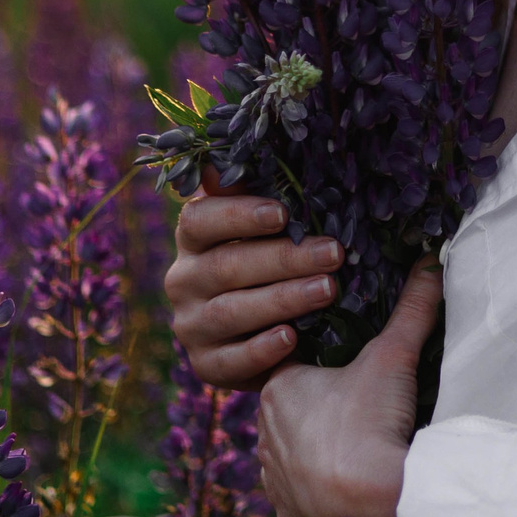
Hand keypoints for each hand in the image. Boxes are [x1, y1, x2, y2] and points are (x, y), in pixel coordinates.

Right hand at [166, 170, 343, 386]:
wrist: (265, 336)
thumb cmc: (270, 265)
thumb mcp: (263, 230)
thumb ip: (253, 192)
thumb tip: (238, 152)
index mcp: (194, 240)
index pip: (199, 220)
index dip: (238, 214)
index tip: (282, 213)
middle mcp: (184, 281)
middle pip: (226, 266)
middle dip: (283, 259)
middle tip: (333, 253)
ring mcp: (192, 326)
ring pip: (231, 312)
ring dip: (282, 299)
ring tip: (327, 290)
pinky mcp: (206, 365)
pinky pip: (231, 360)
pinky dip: (262, 350)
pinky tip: (292, 338)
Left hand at [258, 258, 442, 516]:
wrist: (372, 498)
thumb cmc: (370, 421)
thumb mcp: (393, 357)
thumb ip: (411, 309)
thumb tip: (430, 261)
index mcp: (277, 391)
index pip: (294, 371)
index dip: (324, 373)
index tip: (352, 378)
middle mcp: (264, 438)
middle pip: (292, 419)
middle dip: (320, 418)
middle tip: (362, 419)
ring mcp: (274, 486)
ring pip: (293, 466)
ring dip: (317, 463)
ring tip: (358, 459)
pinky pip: (302, 511)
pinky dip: (320, 507)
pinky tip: (345, 500)